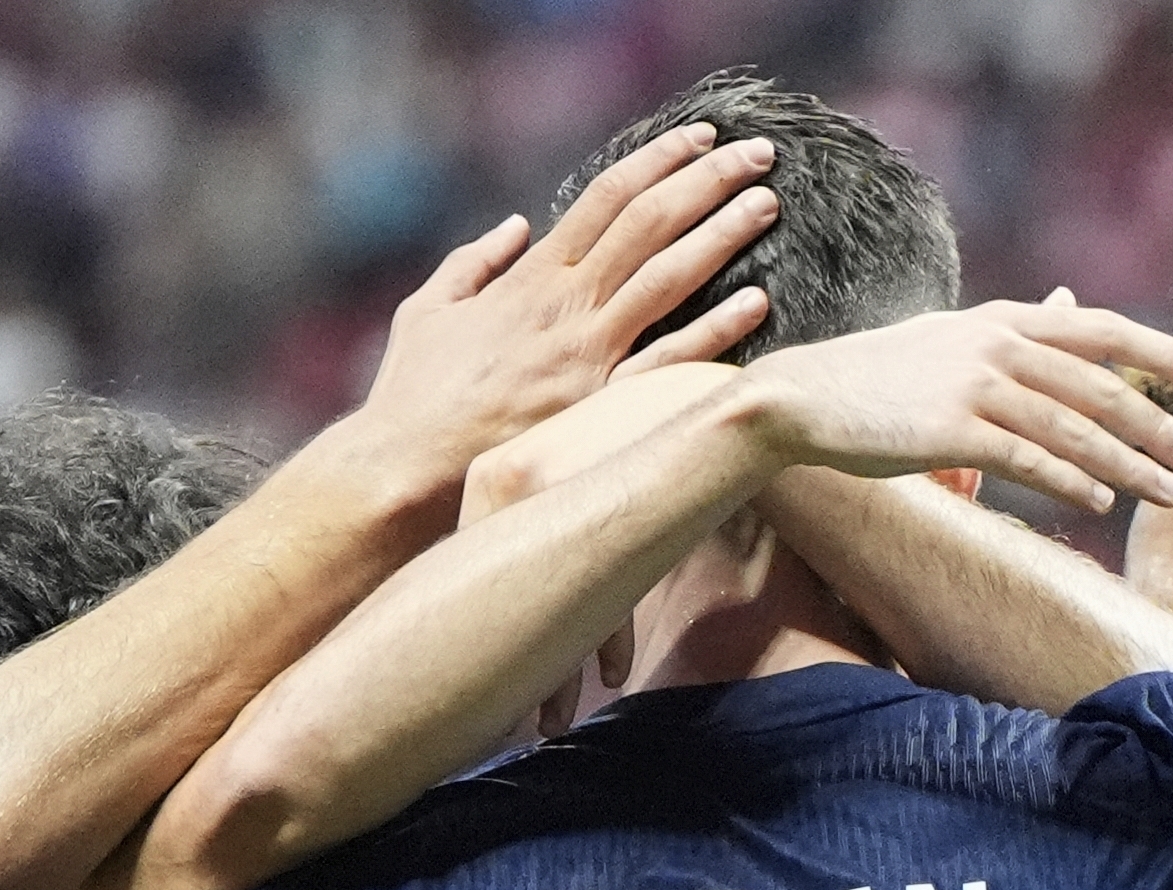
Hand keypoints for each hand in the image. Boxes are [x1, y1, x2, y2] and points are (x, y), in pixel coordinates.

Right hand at [352, 122, 780, 505]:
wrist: (404, 468)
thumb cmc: (412, 396)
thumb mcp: (427, 310)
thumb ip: (473, 261)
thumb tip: (515, 225)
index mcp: (531, 276)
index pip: (607, 197)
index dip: (659, 160)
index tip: (701, 138)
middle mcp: (566, 304)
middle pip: (649, 221)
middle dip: (708, 180)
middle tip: (759, 154)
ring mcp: (586, 353)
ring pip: (666, 276)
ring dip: (722, 234)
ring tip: (768, 204)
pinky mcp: (598, 406)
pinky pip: (667, 361)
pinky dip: (714, 329)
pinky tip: (756, 302)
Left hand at [461, 366, 740, 722]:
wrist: (715, 405)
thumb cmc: (647, 448)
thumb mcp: (580, 477)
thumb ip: (542, 521)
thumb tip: (513, 600)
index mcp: (492, 474)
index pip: (469, 570)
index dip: (483, 634)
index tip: (496, 683)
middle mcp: (508, 481)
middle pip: (499, 595)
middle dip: (518, 668)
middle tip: (526, 723)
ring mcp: (554, 494)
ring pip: (548, 606)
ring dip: (557, 674)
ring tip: (558, 720)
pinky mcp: (603, 513)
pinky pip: (599, 596)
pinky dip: (605, 641)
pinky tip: (611, 674)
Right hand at [738, 297, 1172, 512]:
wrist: (798, 400)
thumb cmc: (872, 383)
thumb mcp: (946, 344)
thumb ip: (1008, 337)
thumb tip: (1066, 310)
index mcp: (999, 322)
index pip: (1098, 331)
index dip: (1158, 353)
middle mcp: (995, 345)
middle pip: (1100, 385)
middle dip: (1159, 427)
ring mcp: (974, 385)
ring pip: (1074, 427)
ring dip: (1129, 465)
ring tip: (1168, 494)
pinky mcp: (951, 430)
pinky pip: (1029, 459)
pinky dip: (1070, 482)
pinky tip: (1100, 503)